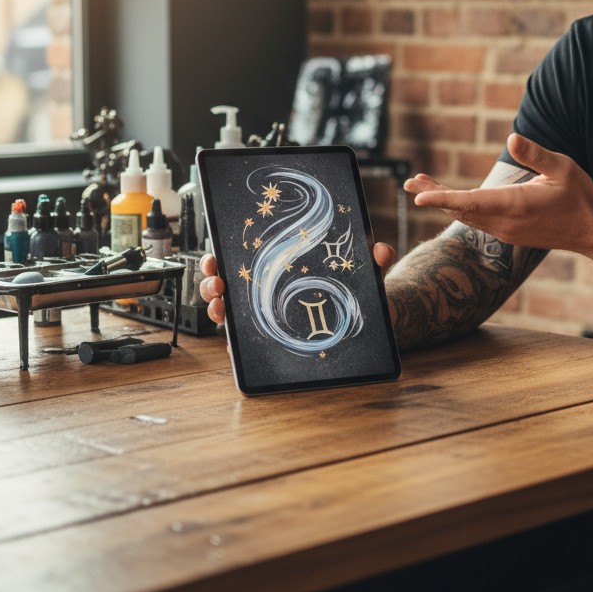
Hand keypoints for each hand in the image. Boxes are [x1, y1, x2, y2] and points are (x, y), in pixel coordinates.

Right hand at [198, 244, 397, 324]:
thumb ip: (376, 259)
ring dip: (214, 305)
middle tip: (216, 279)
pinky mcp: (269, 340)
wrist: (369, 326)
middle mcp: (268, 290)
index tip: (216, 251)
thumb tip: (380, 250)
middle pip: (228, 281)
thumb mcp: (367, 272)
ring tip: (219, 303)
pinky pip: (241, 341)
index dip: (224, 252)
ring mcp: (266, 315)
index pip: (247, 256)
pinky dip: (230, 339)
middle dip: (212, 278)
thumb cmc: (360, 293)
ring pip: (228, 309)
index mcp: (283, 267)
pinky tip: (230, 336)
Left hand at [404, 134, 592, 257]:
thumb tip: (511, 139)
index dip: (442, 197)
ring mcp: (505, 231)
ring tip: (421, 185)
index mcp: (516, 205)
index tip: (418, 197)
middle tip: (409, 183)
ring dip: (444, 200)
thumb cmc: (579, 195)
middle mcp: (505, 223)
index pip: (471, 201)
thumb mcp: (562, 167)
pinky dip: (459, 207)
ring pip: (466, 216)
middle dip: (433, 195)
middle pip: (461, 208)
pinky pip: (476, 221)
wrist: (592, 230)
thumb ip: (535, 154)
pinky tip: (452, 198)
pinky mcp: (508, 233)